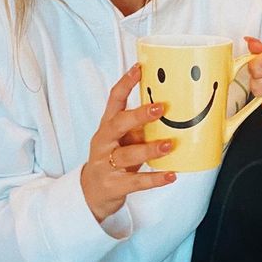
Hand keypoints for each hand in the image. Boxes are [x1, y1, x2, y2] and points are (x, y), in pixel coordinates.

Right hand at [81, 64, 175, 221]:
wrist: (90, 192)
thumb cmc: (112, 158)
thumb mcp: (121, 138)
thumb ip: (138, 126)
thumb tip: (167, 109)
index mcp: (107, 125)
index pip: (114, 100)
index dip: (125, 83)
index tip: (139, 69)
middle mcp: (104, 142)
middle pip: (118, 124)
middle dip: (138, 115)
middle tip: (159, 108)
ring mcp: (106, 164)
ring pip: (127, 154)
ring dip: (150, 149)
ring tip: (170, 145)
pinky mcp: (114, 185)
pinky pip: (136, 181)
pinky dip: (154, 179)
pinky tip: (171, 175)